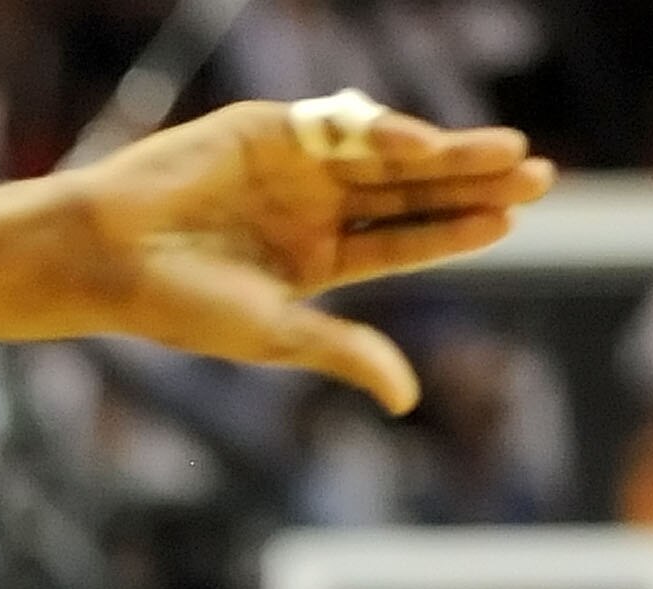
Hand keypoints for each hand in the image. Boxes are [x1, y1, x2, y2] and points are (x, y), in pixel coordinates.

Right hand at [59, 100, 554, 410]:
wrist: (111, 254)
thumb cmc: (183, 307)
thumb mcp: (276, 335)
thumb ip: (345, 352)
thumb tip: (408, 399)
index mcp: (319, 263)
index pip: (405, 241)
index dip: (458, 229)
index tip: (512, 220)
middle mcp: (315, 210)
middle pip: (411, 192)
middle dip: (473, 182)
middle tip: (541, 177)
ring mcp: (295, 166)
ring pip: (388, 156)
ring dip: (447, 153)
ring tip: (507, 156)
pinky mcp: (271, 128)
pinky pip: (340, 126)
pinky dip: (383, 133)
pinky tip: (425, 147)